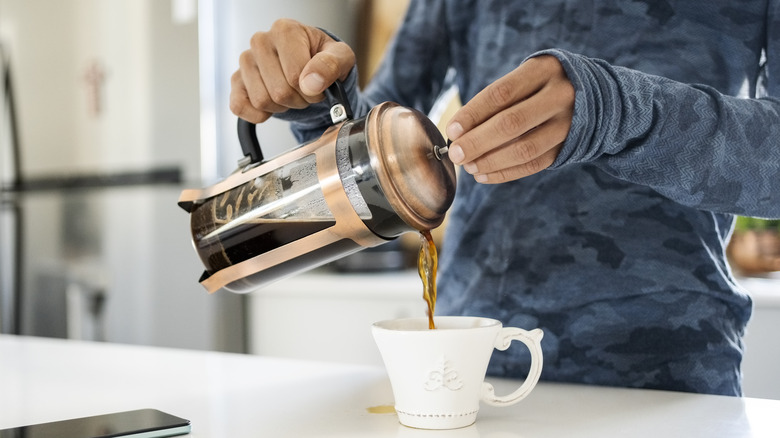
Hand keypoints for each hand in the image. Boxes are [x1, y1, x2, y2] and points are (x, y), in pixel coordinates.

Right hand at [229, 19, 355, 122]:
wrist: (310, 67)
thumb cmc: (323, 59)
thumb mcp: (341, 58)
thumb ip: (331, 65)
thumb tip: (311, 83)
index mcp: (285, 30)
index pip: (295, 75)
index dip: (312, 91)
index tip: (319, 87)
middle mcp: (261, 42)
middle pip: (279, 91)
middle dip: (299, 100)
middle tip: (306, 92)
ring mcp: (246, 61)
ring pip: (262, 101)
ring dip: (282, 107)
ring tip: (291, 94)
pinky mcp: (236, 81)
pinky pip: (239, 106)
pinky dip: (259, 114)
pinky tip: (273, 105)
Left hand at [445, 55, 574, 182]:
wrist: (594, 94)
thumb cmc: (541, 85)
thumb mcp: (525, 77)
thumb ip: (496, 100)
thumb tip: (458, 131)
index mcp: (544, 70)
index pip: (502, 93)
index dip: (474, 113)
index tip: (452, 130)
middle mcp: (560, 96)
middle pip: (513, 123)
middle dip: (478, 142)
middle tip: (456, 154)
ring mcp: (568, 123)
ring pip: (524, 149)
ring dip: (491, 161)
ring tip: (468, 166)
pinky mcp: (568, 146)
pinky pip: (534, 164)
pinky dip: (505, 173)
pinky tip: (483, 175)